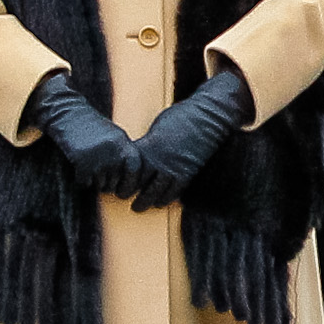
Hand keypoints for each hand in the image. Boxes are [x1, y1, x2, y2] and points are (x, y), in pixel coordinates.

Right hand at [24, 73, 140, 198]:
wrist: (69, 115)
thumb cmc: (92, 126)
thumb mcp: (115, 136)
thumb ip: (124, 155)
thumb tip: (132, 182)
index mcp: (124, 144)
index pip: (134, 171)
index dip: (129, 184)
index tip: (122, 191)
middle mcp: (114, 152)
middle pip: (115, 182)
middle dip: (106, 184)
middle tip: (96, 172)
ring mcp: (99, 158)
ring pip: (99, 185)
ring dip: (93, 181)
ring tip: (87, 164)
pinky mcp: (82, 163)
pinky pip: (84, 183)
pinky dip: (80, 180)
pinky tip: (78, 167)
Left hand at [130, 68, 254, 210]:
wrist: (206, 117)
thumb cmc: (180, 117)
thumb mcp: (157, 128)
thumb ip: (146, 144)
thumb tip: (136, 153)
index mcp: (149, 147)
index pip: (130, 169)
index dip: (122, 178)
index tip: (116, 181)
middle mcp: (160, 161)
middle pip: (141, 184)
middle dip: (130, 193)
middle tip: (123, 197)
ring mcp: (174, 168)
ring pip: (157, 192)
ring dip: (147, 200)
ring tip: (139, 206)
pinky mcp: (188, 173)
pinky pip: (175, 191)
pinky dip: (166, 198)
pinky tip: (160, 202)